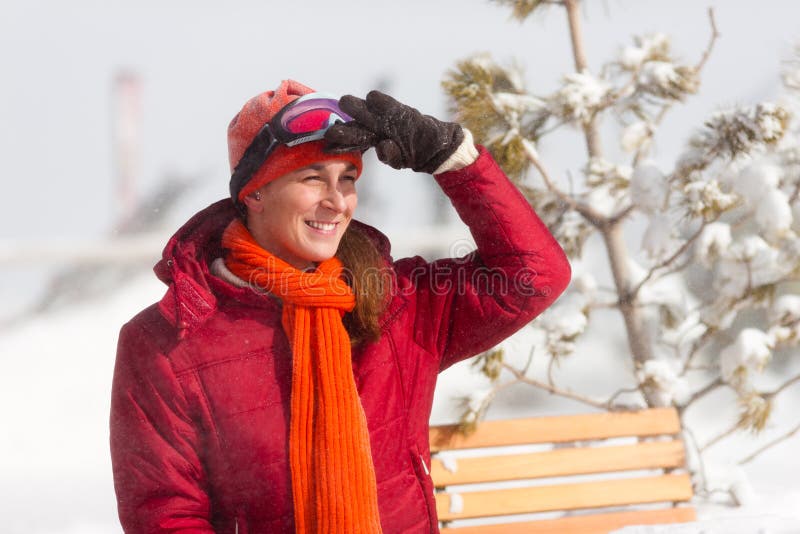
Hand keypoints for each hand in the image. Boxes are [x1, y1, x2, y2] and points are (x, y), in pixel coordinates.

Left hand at [324, 90, 463, 173]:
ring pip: (367, 112)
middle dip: (343, 127)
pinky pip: (386, 104)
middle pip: (355, 125)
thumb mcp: (400, 159)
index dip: (340, 143)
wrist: (434, 144)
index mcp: (371, 140)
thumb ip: (391, 156)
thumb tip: (383, 146)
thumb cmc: (414, 154)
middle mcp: (375, 127)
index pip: (352, 141)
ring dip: (356, 107)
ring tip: (344, 102)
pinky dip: (380, 101)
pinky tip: (373, 98)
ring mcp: (385, 118)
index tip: (327, 145)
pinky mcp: (398, 110)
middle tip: (330, 129)